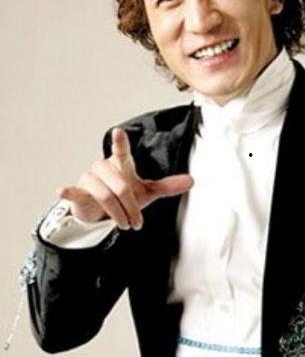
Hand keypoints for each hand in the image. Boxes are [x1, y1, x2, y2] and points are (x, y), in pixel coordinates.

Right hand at [55, 127, 193, 229]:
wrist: (102, 212)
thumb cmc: (124, 196)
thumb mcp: (147, 192)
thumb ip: (167, 186)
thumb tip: (192, 181)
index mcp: (121, 164)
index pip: (122, 152)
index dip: (121, 142)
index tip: (119, 132)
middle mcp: (104, 167)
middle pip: (120, 187)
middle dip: (131, 208)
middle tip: (137, 223)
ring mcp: (90, 179)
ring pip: (106, 196)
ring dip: (118, 214)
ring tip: (125, 225)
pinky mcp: (80, 192)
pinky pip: (75, 192)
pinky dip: (69, 192)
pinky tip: (62, 189)